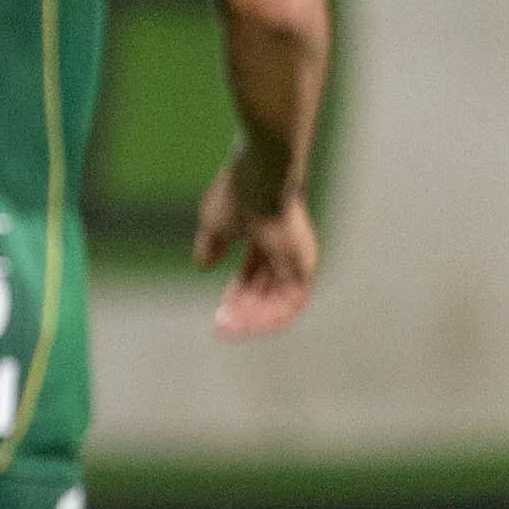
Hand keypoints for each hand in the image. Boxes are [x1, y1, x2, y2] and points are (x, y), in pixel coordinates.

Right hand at [195, 151, 318, 338]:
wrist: (259, 180)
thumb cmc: (236, 195)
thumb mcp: (213, 225)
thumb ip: (210, 246)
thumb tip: (204, 265)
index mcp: (265, 237)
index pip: (252, 275)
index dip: (235, 295)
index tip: (218, 314)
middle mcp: (284, 251)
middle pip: (265, 290)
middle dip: (243, 311)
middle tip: (222, 327)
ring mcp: (296, 260)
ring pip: (278, 301)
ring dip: (254, 318)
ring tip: (230, 328)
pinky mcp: (303, 268)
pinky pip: (290, 303)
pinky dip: (270, 316)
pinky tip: (248, 324)